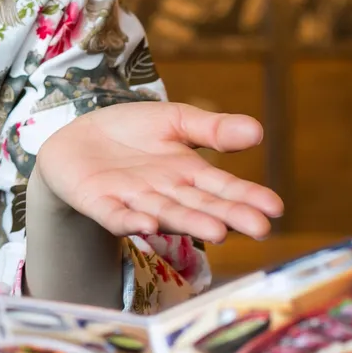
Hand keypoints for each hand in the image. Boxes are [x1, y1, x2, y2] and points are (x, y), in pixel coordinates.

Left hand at [34, 101, 282, 243]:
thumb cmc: (130, 132)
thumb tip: (258, 131)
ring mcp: (133, 201)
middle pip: (200, 205)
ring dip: (188, 223)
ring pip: (165, 213)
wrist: (76, 137)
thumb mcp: (174, 120)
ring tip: (216, 232)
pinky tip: (146, 224)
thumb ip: (212, 128)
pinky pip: (115, 215)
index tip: (275, 207)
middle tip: (259, 228)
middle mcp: (166, 193)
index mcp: (187, 173)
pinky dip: (130, 220)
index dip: (247, 197)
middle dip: (228, 216)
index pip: (222, 187)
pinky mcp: (99, 203)